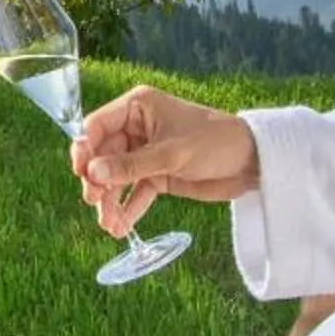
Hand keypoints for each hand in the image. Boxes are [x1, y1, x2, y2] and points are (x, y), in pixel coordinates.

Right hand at [71, 87, 259, 233]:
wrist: (253, 162)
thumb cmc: (215, 142)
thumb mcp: (171, 153)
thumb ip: (131, 165)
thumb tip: (92, 174)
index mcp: (137, 108)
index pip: (97, 126)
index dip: (85, 149)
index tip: (82, 173)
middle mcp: (137, 128)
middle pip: (103, 156)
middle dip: (97, 181)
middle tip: (95, 201)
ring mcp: (147, 154)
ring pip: (116, 178)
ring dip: (110, 201)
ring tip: (109, 225)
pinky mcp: (158, 175)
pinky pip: (135, 192)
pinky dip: (128, 209)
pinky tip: (121, 227)